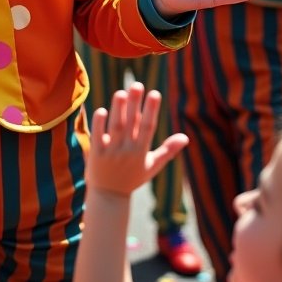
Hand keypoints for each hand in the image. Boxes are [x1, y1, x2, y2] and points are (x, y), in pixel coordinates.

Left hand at [87, 84, 188, 198]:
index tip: (155, 93)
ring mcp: (110, 152)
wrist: (109, 196)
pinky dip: (99, 124)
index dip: (151, 110)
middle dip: (135, 104)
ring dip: (118, 110)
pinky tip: (102, 110)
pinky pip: (97, 137)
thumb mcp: (152, 166)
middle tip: (137, 85)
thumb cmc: (132, 178)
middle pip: (131, 124)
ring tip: (121, 92)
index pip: (147, 127)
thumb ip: (168, 150)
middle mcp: (126, 151)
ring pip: (114, 128)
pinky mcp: (96, 153)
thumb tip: (185, 137)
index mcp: (141, 152)